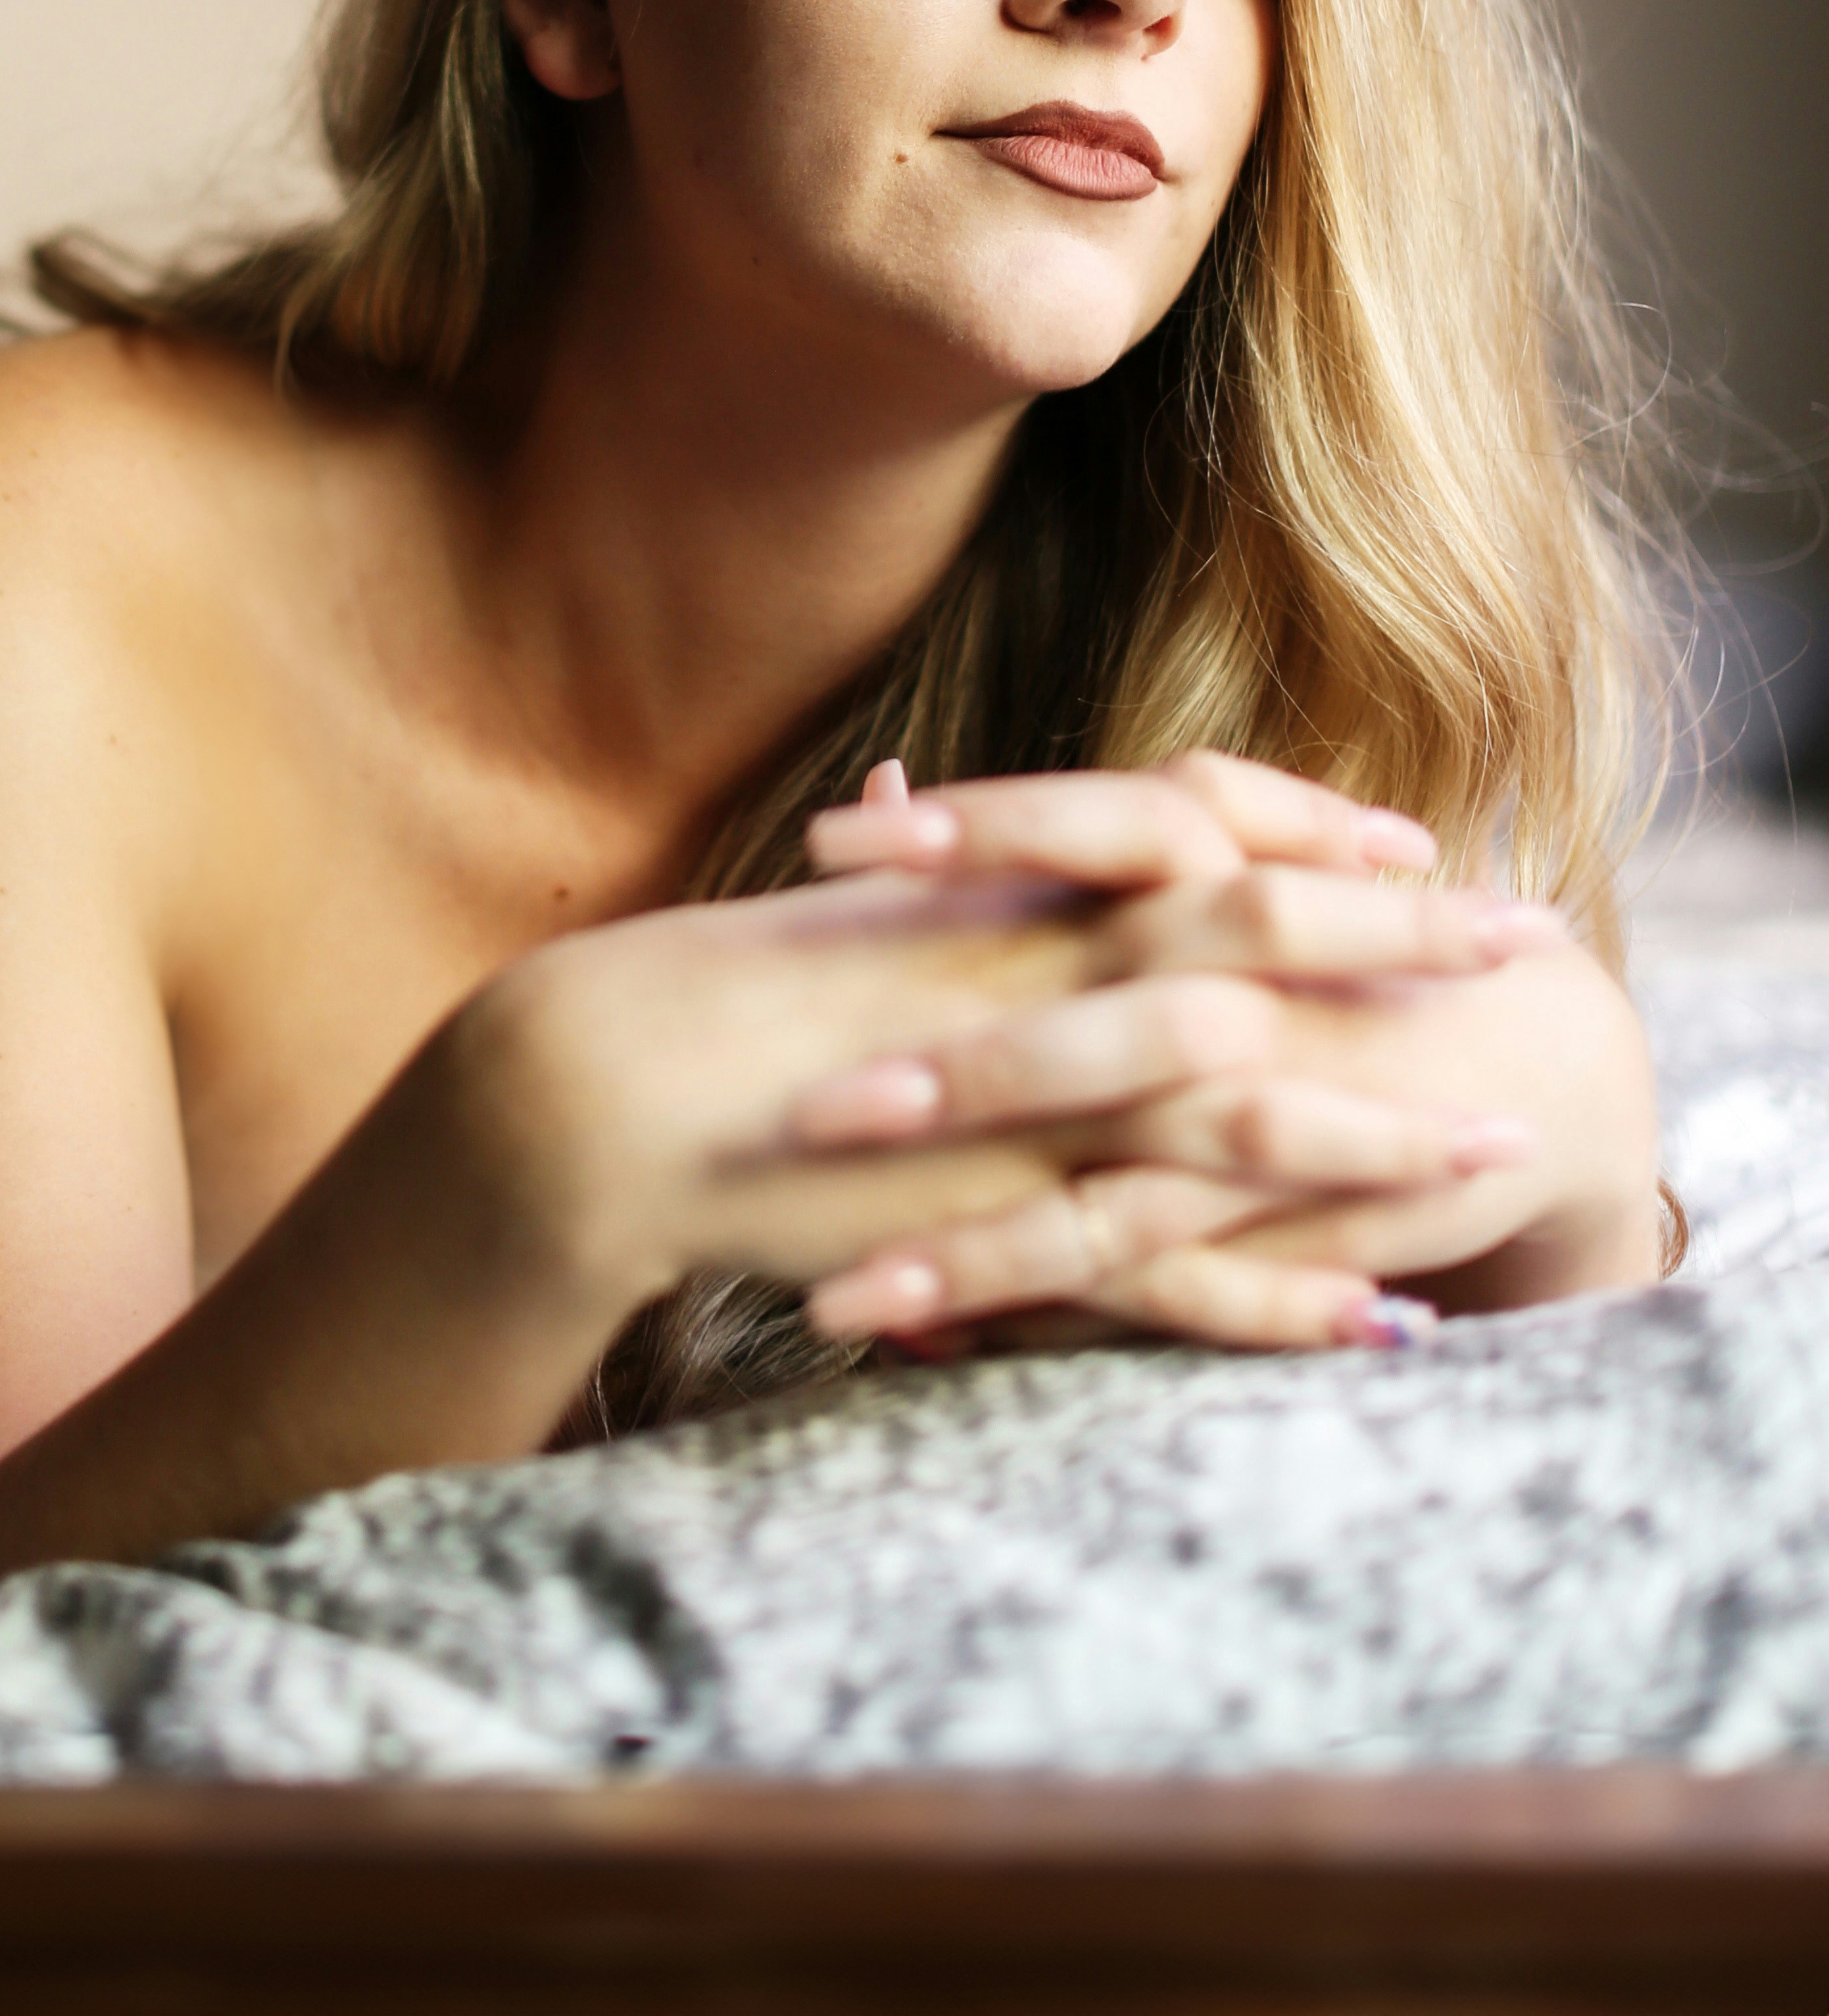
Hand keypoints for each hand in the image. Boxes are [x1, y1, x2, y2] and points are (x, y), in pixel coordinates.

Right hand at [440, 752, 1537, 1364]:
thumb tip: (936, 806)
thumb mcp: (841, 914)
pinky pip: (1176, 1273)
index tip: (1396, 839)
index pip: (1197, 820)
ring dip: (1387, 1134)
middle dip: (1405, 943)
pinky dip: (1283, 1303)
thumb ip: (921, 883)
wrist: (608, 1085)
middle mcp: (1042, 974)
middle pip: (1269, 939)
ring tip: (1499, 1154)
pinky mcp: (1008, 1222)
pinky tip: (1376, 1326)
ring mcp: (1034, 1104)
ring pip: (1255, 1113)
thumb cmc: (707, 989)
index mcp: (1005, 886)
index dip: (1308, 828)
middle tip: (1524, 936)